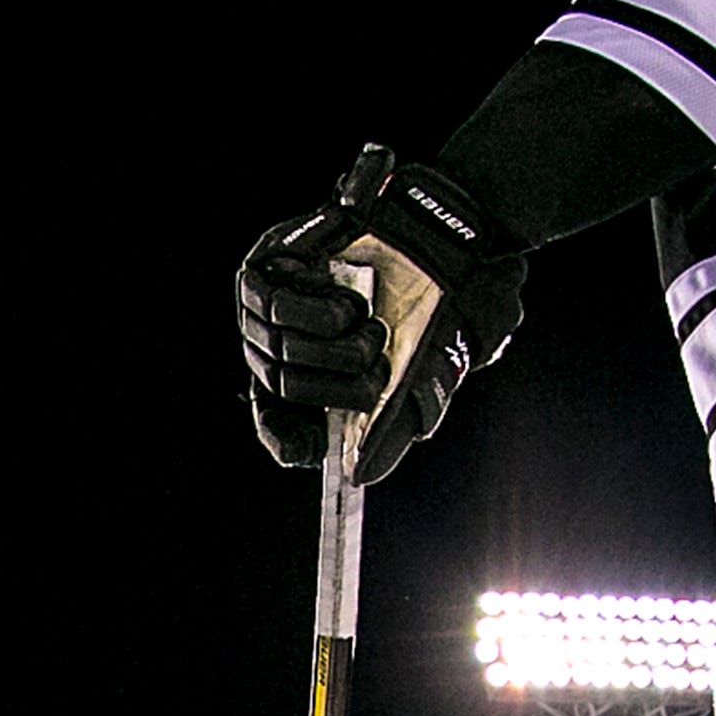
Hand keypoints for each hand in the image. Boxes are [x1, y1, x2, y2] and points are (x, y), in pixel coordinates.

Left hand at [236, 147, 525, 483]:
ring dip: (336, 345)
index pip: (277, 421)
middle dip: (340, 384)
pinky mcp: (266, 266)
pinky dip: (321, 310)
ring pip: (278, 350)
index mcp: (316, 372)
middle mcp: (286, 343)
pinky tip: (345, 296)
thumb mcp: (420, 377)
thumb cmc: (435, 305)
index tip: (309, 451)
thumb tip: (359, 474)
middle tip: (378, 363)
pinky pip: (275, 307)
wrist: (449, 240)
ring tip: (369, 322)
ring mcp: (270, 306)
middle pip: (282, 386)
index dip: (286, 438)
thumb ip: (389, 428)